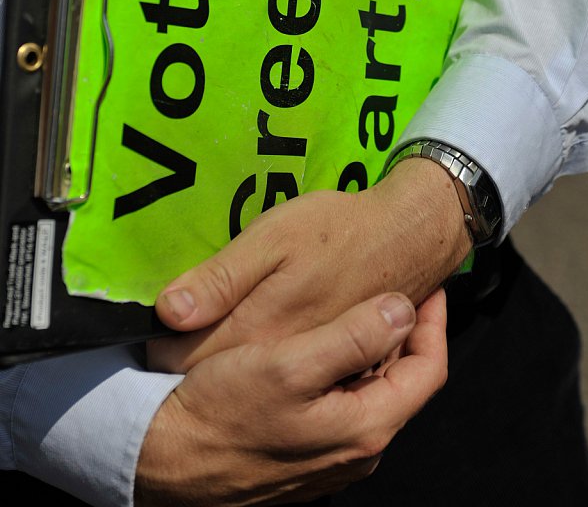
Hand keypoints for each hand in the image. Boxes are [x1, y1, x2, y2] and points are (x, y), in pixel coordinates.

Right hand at [136, 289, 447, 505]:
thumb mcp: (290, 363)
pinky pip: (340, 404)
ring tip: (358, 305)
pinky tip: (318, 343)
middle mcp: (357, 450)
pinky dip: (343, 370)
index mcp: (367, 428)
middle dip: (402, 333)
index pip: (429, 370)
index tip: (427, 283)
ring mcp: (329, 457)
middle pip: (400, 380)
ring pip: (369, 391)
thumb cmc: (223, 407)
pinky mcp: (302, 455)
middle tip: (392, 285)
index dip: (434, 321)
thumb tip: (404, 308)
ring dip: (371, 350)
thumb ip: (354, 336)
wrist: (160, 457)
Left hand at [149, 158, 469, 372]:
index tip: (154, 332)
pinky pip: (288, 385)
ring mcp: (308, 372)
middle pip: (212, 377)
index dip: (161, 347)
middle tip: (176, 341)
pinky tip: (263, 355)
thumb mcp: (274, 235)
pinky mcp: (330, 371)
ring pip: (248, 385)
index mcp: (259, 328)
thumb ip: (222, 277)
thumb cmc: (338, 228)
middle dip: (187, 364)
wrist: (408, 237)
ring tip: (214, 349)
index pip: (183, 358)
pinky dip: (268, 374)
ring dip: (226, 372)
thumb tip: (169, 312)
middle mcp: (280, 362)